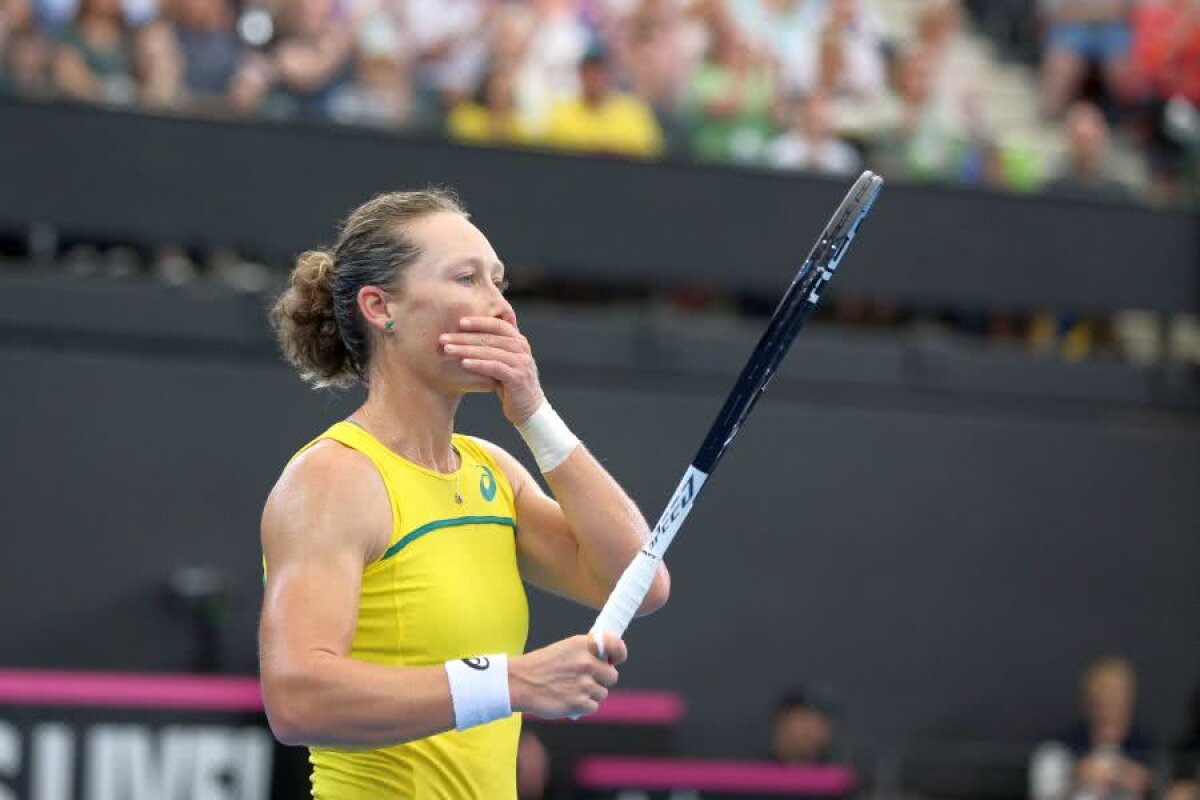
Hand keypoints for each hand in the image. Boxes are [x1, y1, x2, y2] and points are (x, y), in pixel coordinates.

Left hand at [441, 317, 544, 424]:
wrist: (529, 409)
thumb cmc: (510, 384)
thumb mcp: (503, 362)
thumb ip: (491, 348)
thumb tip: (462, 337)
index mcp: (518, 341)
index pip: (497, 325)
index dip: (478, 322)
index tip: (459, 322)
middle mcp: (521, 348)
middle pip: (489, 338)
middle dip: (464, 337)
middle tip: (443, 338)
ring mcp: (521, 362)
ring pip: (490, 351)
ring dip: (466, 350)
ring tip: (448, 350)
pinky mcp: (517, 378)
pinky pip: (494, 367)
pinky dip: (478, 364)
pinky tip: (464, 363)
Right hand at [508, 633, 627, 718]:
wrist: (520, 682)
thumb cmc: (542, 666)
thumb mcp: (565, 649)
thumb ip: (587, 653)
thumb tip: (608, 661)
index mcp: (583, 645)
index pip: (616, 645)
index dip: (620, 653)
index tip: (617, 659)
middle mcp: (586, 663)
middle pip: (612, 676)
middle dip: (602, 679)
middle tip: (585, 679)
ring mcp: (583, 684)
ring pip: (602, 693)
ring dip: (591, 694)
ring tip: (572, 690)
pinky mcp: (579, 703)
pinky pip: (593, 706)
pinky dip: (583, 706)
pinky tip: (570, 699)